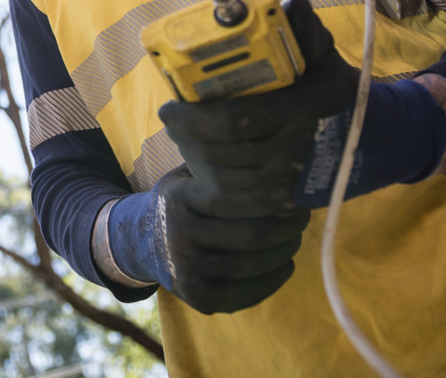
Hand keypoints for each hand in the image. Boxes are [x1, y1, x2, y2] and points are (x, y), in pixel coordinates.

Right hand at [101, 166, 310, 314]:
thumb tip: (270, 147)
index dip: (270, 196)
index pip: (234, 197)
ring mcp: (187, 270)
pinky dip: (272, 280)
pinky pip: (245, 294)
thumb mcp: (186, 174)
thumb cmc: (180, 200)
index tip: (294, 190)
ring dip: (283, 252)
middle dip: (286, 227)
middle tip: (303, 216)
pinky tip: (286, 264)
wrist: (142, 242)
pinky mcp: (197, 298)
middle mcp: (179, 236)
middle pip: (249, 236)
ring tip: (297, 238)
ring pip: (250, 266)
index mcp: (179, 198)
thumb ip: (216, 164)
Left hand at [157, 0, 445, 208]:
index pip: (236, 122)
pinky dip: (207, 183)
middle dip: (187, 137)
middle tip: (173, 118)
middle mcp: (293, 152)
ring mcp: (286, 185)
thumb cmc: (332, 89)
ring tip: (183, 135)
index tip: (169, 106)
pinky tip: (200, 163)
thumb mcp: (322, 55)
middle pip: (220, 155)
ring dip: (193, 157)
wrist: (366, 141)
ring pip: (221, 179)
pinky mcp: (280, 206)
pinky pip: (231, 202)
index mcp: (301, 111)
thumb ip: (304, 30)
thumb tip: (291, 3)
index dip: (195, 118)